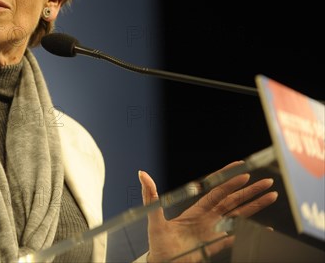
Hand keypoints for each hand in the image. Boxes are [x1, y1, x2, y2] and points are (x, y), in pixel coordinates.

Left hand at [139, 161, 277, 261]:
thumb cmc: (157, 244)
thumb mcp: (154, 218)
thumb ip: (151, 196)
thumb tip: (142, 174)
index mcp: (195, 210)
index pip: (215, 190)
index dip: (228, 179)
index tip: (242, 167)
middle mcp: (208, 219)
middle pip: (233, 201)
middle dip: (250, 190)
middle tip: (268, 181)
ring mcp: (214, 232)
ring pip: (239, 216)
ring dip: (255, 206)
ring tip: (272, 196)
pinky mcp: (216, 247)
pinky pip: (237, 238)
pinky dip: (250, 232)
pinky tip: (265, 228)